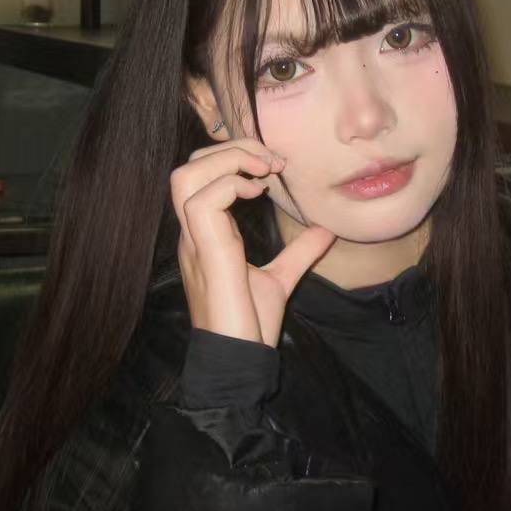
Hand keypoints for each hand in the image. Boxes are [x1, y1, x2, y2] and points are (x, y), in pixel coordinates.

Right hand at [171, 136, 336, 346]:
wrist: (238, 360)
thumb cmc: (250, 325)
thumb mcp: (280, 279)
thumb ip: (298, 253)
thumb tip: (325, 231)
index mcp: (205, 235)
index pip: (198, 178)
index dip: (232, 159)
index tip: (272, 169)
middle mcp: (193, 233)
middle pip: (188, 168)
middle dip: (230, 150)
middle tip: (270, 161)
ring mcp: (195, 241)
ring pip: (185, 176)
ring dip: (227, 162)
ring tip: (263, 171)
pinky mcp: (206, 252)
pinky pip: (202, 201)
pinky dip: (231, 185)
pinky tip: (258, 194)